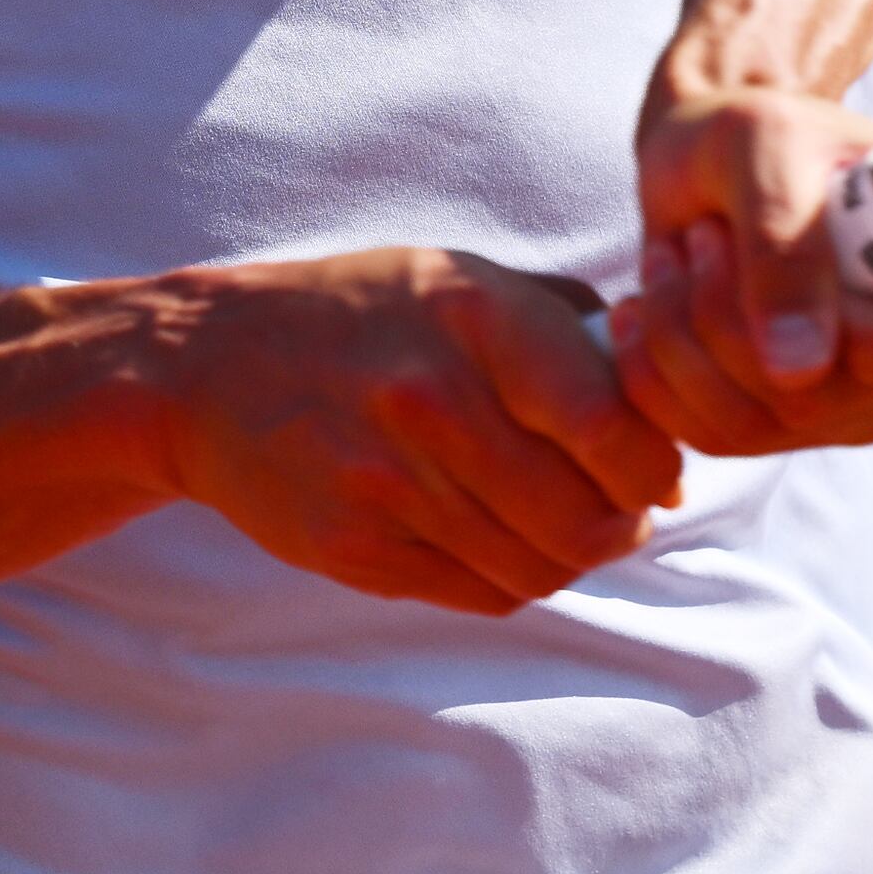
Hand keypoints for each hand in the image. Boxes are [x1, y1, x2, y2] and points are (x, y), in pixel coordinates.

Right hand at [138, 248, 682, 614]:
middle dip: (620, 526)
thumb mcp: (463, 278)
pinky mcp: (355, 548)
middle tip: (617, 510)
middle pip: (585, 519)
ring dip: (567, 558)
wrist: (209, 368)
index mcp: (475, 317)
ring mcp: (387, 483)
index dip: (654, 466)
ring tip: (555, 522)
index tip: (652, 467)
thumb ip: (570, 329)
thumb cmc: (363, 314)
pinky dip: (510, 578)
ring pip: (538, 568)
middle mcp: (432, 400)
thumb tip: (663, 417)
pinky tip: (495, 539)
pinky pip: (480, 594)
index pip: (614, 429)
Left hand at [615, 77, 872, 457]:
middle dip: (731, 314)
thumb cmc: (752, 134)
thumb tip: (798, 370)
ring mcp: (863, 397)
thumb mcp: (764, 145)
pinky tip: (651, 304)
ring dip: (682, 331)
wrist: (702, 163)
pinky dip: (656, 368)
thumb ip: (784, 241)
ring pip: (761, 423)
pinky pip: (713, 435)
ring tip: (678, 254)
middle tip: (705, 234)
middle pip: (835, 398)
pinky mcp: (793, 427)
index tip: (810, 268)